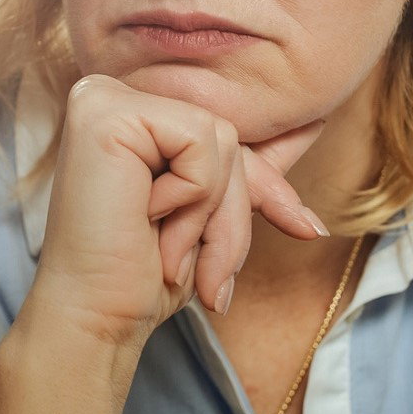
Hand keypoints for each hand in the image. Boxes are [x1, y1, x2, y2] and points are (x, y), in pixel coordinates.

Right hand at [19, 72, 329, 353]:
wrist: (96, 319)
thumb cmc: (144, 274)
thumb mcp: (213, 213)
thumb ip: (252, 168)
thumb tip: (316, 120)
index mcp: (130, 113)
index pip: (223, 135)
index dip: (263, 189)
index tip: (309, 228)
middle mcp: (111, 94)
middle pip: (228, 136)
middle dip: (232, 215)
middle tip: (203, 274)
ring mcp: (105, 99)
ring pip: (222, 138)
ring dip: (209, 214)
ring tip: (166, 249)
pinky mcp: (107, 112)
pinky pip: (200, 140)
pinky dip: (190, 196)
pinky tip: (145, 219)